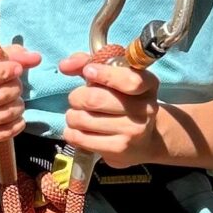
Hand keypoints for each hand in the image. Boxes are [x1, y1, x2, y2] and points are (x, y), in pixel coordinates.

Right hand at [0, 44, 41, 152]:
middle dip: (14, 91)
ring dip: (17, 109)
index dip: (6, 72)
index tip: (17, 70)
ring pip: (1, 115)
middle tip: (16, 89)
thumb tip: (34, 58)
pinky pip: (0, 134)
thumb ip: (6, 56)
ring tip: (16, 105)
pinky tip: (16, 120)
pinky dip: (15, 126)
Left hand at [59, 45, 161, 165]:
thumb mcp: (114, 77)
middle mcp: (145, 108)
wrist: (145, 139)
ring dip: (72, 115)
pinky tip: (77, 130)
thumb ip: (89, 63)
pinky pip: (81, 138)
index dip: (105, 74)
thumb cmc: (124, 101)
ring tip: (77, 116)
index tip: (88, 72)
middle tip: (76, 99)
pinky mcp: (119, 149)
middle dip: (77, 97)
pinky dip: (71, 132)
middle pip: (96, 99)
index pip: (128, 80)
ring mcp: (132, 131)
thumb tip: (65, 65)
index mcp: (148, 85)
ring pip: (83, 119)